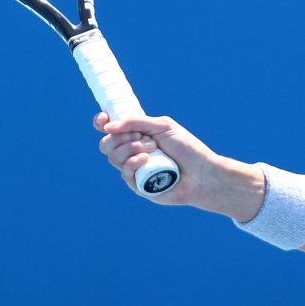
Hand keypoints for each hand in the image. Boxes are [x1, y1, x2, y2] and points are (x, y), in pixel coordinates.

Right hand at [93, 112, 215, 205]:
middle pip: (106, 144)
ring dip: (129, 148)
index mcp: (137, 135)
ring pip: (113, 157)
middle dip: (120, 137)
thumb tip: (109, 126)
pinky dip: (132, 163)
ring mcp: (134, 169)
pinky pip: (124, 173)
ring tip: (151, 148)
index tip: (103, 120)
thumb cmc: (187, 148)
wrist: (202, 173)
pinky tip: (145, 159)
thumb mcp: (163, 126)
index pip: (110, 129)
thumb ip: (137, 122)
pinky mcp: (138, 185)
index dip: (102, 123)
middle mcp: (132, 152)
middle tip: (141, 137)